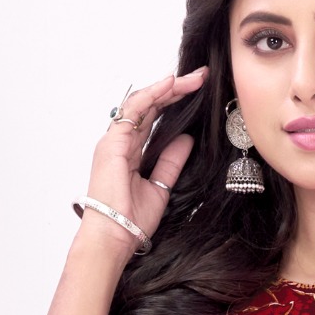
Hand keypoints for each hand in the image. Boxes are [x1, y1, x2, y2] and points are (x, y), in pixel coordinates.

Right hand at [79, 66, 206, 253]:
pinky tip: (170, 85)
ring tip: (192, 79)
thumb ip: (171, 161)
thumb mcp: (161, 187)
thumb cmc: (131, 220)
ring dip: (168, 88)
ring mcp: (115, 140)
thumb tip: (186, 139)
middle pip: (150, 106)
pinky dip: (153, 95)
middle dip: (176, 90)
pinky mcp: (113, 142)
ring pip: (143, 103)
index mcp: (131, 152)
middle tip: (201, 77)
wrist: (115, 236)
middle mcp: (121, 142)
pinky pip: (134, 110)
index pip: (154, 118)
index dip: (174, 103)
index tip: (198, 92)